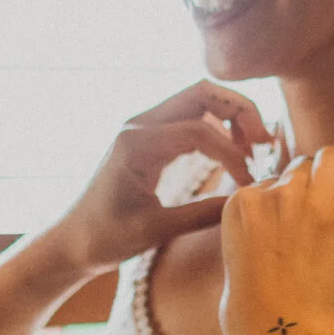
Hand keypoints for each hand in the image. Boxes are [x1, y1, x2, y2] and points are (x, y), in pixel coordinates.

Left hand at [40, 82, 271, 275]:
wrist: (68, 241)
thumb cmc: (104, 238)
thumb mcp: (155, 231)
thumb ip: (202, 214)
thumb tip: (247, 203)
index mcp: (137, 142)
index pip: (201, 130)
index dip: (233, 154)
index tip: (249, 183)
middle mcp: (139, 124)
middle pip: (203, 92)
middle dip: (240, 111)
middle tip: (265, 142)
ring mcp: (142, 126)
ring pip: (198, 99)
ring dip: (230, 115)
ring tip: (254, 146)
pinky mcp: (147, 137)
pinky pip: (189, 116)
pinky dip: (216, 126)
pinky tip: (232, 151)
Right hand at [218, 147, 333, 334]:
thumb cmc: (251, 319)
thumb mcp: (232, 266)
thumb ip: (247, 237)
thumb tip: (263, 234)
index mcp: (241, 205)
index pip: (268, 180)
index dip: (281, 201)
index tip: (289, 224)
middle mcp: (275, 195)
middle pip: (300, 166)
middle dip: (310, 184)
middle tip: (318, 212)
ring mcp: (312, 205)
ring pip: (332, 158)